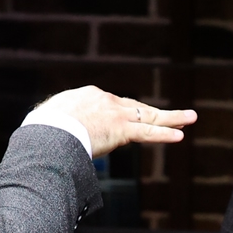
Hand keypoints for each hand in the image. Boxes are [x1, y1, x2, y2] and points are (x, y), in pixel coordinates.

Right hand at [48, 88, 196, 151]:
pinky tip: (180, 135)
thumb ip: (56, 124)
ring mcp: (116, 114)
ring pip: (149, 117)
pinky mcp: (121, 130)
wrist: (47, 129)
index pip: (112, 106)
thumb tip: (45, 135)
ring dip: (172, 118)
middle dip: (155, 112)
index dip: (123, 115)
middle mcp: (106, 101)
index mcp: (88, 97)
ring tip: (191, 118)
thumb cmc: (41, 128)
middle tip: (174, 114)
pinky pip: (147, 132)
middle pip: (136, 107)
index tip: (126, 122)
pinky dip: (164, 134)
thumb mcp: (48, 121)